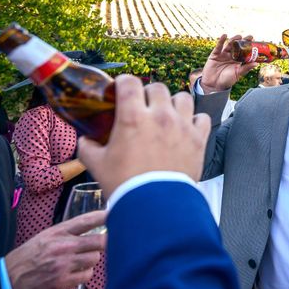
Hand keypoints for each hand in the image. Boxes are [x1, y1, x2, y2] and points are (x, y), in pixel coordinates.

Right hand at [5, 210, 105, 288]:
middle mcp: (63, 246)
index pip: (86, 221)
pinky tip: (77, 272)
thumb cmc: (30, 255)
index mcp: (58, 232)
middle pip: (99, 241)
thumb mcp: (47, 235)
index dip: (104, 217)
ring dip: (92, 259)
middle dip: (104, 242)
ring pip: (95, 258)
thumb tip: (93, 226)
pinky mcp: (63, 281)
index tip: (115, 213)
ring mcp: (64, 264)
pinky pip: (87, 275)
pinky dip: (85, 273)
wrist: (10, 276)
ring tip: (83, 259)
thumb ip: (69, 231)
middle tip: (102, 243)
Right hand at [78, 75, 211, 195]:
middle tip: (144, 106)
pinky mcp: (198, 139)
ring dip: (174, 103)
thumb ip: (88, 148)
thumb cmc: (125, 185)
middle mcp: (160, 116)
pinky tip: (187, 127)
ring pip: (182, 98)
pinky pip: (202, 117)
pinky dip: (195, 120)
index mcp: (133, 117)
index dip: (124, 82)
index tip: (122, 88)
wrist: (155, 206)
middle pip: (157, 87)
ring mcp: (182, 126)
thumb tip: (86, 141)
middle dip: (149, 94)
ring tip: (167, 114)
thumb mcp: (97, 165)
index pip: (129, 82)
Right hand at [199, 34, 258, 92]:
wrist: (214, 85)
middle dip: (243, 41)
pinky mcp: (215, 55)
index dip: (249, 46)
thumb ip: (246, 68)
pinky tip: (224, 35)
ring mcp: (223, 54)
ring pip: (229, 45)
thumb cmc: (227, 81)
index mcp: (237, 61)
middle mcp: (231, 56)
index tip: (255, 41)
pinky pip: (218, 47)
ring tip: (239, 36)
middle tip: (250, 37)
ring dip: (234, 39)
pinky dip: (221, 41)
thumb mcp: (238, 74)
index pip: (244, 52)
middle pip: (237, 46)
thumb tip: (257, 64)